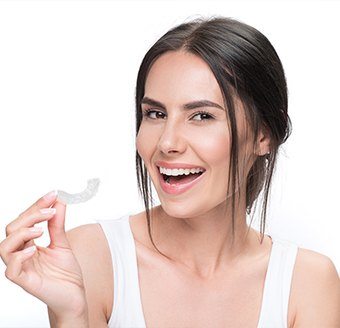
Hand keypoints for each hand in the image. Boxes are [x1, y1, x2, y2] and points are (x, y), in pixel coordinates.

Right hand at [0, 191, 87, 319]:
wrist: (75, 296)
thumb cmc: (66, 273)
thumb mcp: (63, 243)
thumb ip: (57, 224)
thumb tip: (58, 202)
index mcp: (29, 244)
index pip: (25, 220)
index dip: (37, 206)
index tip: (52, 194)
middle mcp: (22, 254)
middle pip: (12, 229)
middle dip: (31, 215)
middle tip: (50, 211)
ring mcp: (22, 268)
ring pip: (5, 247)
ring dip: (22, 233)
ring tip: (41, 229)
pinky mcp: (26, 282)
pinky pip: (11, 270)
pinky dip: (19, 257)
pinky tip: (33, 249)